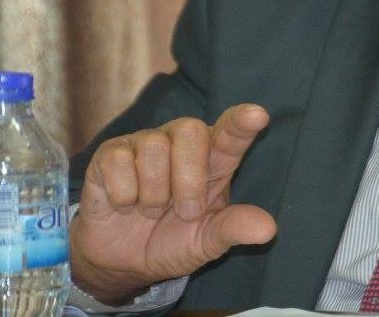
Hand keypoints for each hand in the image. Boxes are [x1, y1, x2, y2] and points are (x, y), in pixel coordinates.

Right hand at [69, 104, 276, 303]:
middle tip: (185, 212)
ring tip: (151, 211)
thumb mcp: (206, 241)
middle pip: (190, 130)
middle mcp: (181, 143)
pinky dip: (124, 195)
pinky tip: (124, 205)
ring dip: (153, 194)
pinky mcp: (109, 155)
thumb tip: (269, 230)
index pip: (231, 131)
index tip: (258, 116)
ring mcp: (144, 144)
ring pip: (153, 146)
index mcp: (214, 159)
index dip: (241, 122)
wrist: (122, 262)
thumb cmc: (172, 241)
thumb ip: (234, 229)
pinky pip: (118, 162)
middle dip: (188, 179)